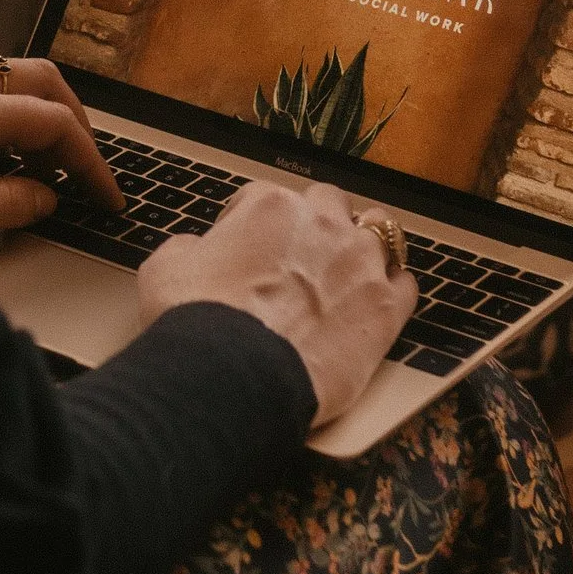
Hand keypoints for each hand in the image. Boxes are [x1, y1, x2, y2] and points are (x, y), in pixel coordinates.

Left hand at [0, 50, 126, 239]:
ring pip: (9, 72)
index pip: (54, 122)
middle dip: (74, 123)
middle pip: (42, 79)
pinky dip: (3, 105)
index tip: (106, 196)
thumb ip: (1, 205)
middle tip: (82, 168)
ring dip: (38, 110)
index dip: (89, 161)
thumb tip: (45, 200)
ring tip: (37, 163)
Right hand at [137, 180, 415, 426]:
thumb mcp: (165, 267)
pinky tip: (377, 302)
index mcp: (270, 206)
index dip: (252, 223)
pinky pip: (407, 284)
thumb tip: (197, 250)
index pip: (265, 196)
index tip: (246, 247)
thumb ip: (190, 247)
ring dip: (364, 244)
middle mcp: (322, 224)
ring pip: (381, 231)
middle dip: (316, 222)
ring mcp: (361, 264)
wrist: (231, 376)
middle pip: (330, 203)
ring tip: (348, 270)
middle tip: (299, 255)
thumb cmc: (195, 322)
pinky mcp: (386, 309)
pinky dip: (393, 289)